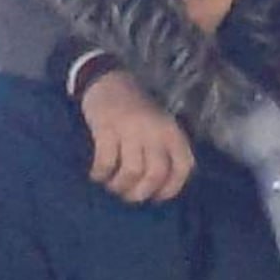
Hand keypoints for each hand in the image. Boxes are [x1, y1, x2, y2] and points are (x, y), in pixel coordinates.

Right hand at [81, 70, 194, 202]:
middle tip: (129, 196)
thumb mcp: (160, 127)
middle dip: (141, 192)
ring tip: (112, 186)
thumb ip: (164, 152)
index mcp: (172, 132)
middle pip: (156, 174)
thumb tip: (158, 190)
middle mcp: (156, 130)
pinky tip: (97, 175)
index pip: (183, 167)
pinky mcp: (107, 128)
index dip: (171, 188)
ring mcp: (131, 128)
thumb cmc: (137, 113)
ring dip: (119, 186)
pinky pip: (106, 162)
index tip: (156, 197)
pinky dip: (100, 174)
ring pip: (131, 171)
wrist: (109, 81)